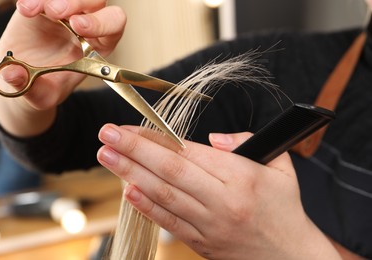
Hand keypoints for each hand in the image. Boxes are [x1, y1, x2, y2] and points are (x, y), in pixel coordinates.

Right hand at [0, 0, 125, 135]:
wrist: (25, 78)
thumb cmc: (45, 87)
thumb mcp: (42, 95)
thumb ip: (32, 87)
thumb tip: (12, 74)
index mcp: (99, 45)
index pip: (114, 25)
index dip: (102, 23)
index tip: (79, 26)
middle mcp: (86, 23)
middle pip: (94, 1)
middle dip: (76, 3)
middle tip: (55, 12)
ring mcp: (65, 11)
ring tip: (32, 10)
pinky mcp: (44, 4)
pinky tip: (25, 9)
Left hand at [97, 124, 339, 258]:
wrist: (292, 255)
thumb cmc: (284, 206)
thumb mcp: (280, 165)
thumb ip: (246, 142)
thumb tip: (212, 139)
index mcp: (242, 176)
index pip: (190, 152)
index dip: (156, 138)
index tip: (131, 127)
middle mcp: (223, 201)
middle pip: (170, 171)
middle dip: (134, 151)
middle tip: (106, 135)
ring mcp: (210, 226)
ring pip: (164, 196)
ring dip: (131, 175)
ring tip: (107, 157)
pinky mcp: (203, 244)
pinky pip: (170, 223)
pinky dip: (146, 207)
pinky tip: (127, 191)